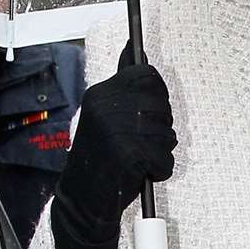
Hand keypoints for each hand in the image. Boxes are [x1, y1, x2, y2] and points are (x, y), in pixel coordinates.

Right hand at [51, 48, 175, 248]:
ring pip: (167, 132)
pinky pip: (165, 158)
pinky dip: (160, 170)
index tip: (151, 112)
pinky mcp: (129, 154)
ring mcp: (117, 130)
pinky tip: (143, 173)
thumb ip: (122, 88)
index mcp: (101, 94)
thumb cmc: (100, 157)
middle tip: (143, 143)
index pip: (147, 75)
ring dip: (161, 151)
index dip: (157, 94)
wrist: (82, 198)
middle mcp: (107, 107)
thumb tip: (134, 49)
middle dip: (161, 127)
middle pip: (162, 104)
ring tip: (139, 159)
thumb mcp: (104, 116)